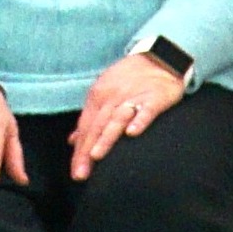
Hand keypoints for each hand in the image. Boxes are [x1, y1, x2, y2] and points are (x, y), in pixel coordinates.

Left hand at [70, 52, 186, 179]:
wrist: (159, 58)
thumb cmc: (130, 80)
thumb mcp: (105, 94)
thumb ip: (90, 119)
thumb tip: (72, 141)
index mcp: (98, 96)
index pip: (85, 128)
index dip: (80, 151)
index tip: (77, 173)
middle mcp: (113, 96)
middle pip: (97, 126)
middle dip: (87, 151)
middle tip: (81, 173)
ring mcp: (134, 95)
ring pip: (116, 118)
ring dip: (106, 137)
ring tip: (97, 155)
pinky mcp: (155, 96)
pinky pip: (147, 109)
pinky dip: (139, 120)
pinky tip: (133, 132)